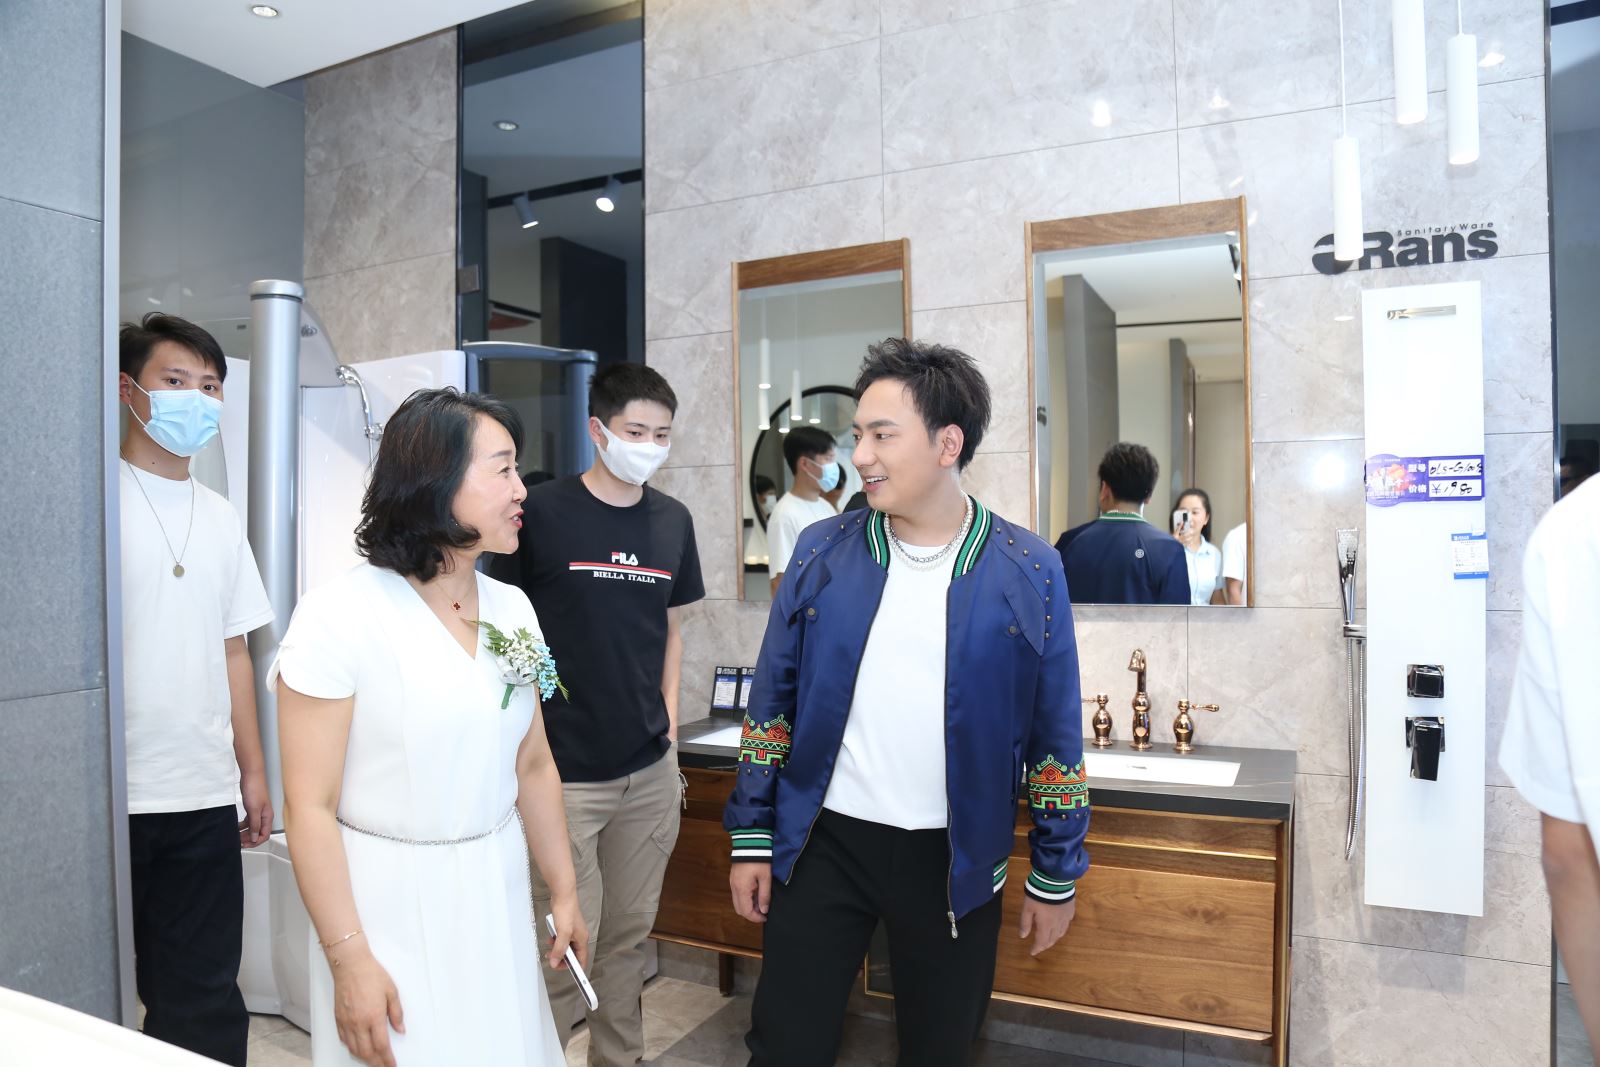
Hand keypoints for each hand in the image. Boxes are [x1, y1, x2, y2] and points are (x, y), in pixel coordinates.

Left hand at [239, 769, 272, 848]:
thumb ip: (255, 825)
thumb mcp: (254, 810)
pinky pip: (248, 821)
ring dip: (245, 833)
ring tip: (236, 836)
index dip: (255, 842)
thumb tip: (255, 837)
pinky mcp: (252, 808)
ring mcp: (258, 812)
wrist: (251, 776)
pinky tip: (236, 827)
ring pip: (253, 827)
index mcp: (267, 817)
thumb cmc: (255, 789)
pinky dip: (243, 826)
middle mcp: (264, 816)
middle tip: (239, 842)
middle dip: (249, 839)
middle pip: (258, 833)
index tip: (246, 844)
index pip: (264, 835)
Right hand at [331, 948, 403, 1066]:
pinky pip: (344, 1040)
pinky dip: (351, 1048)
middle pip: (367, 1053)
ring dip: (364, 1058)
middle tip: (384, 1066)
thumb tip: (400, 1029)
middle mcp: (358, 1023)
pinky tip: (357, 1048)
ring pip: (354, 1049)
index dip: (387, 1059)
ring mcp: (346, 1022)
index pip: (382, 1046)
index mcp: (374, 1017)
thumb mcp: (392, 991)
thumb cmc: (371, 974)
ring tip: (373, 1060)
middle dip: (376, 1063)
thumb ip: (397, 1013)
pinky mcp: (338, 1019)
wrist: (350, 965)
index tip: (392, 1065)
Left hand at [546, 893, 588, 971]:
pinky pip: (561, 940)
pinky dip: (555, 941)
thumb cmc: (566, 912)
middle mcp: (579, 937)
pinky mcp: (566, 927)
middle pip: (572, 955)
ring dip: (557, 950)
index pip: (581, 960)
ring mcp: (573, 932)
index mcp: (582, 940)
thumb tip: (555, 962)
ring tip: (549, 949)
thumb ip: (559, 949)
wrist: (563, 896)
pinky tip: (550, 938)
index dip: (575, 969)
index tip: (566, 972)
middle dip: (562, 959)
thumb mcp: (563, 933)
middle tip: (552, 960)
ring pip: (565, 947)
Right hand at [730, 862, 771, 922]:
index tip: (765, 917)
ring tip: (761, 901)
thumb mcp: (766, 878)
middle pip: (739, 909)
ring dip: (748, 906)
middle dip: (751, 913)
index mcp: (742, 889)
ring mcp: (732, 883)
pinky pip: (737, 894)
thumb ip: (764, 896)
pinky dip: (745, 898)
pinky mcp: (734, 878)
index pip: (746, 912)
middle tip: (763, 910)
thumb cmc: (759, 859)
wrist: (750, 842)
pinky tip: (755, 893)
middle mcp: (734, 887)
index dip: (756, 918)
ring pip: (737, 902)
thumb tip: (764, 910)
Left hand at [1019, 896, 1075, 956]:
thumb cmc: (1038, 894)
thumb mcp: (1027, 908)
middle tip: (1039, 946)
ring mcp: (1066, 918)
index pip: (1042, 942)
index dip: (1037, 948)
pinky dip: (1061, 929)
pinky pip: (1067, 924)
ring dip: (1054, 939)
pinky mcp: (1071, 910)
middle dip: (1045, 945)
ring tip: (1049, 939)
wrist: (1055, 880)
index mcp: (1046, 925)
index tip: (1032, 952)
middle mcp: (1057, 924)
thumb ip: (1025, 923)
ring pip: (1061, 933)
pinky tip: (1059, 926)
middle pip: (1052, 939)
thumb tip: (1023, 936)